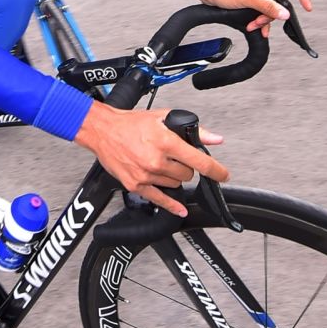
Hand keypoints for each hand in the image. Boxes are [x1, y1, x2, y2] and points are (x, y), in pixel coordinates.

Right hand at [74, 103, 227, 216]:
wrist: (102, 131)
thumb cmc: (130, 123)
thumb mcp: (163, 118)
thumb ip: (193, 130)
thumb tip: (214, 138)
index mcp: (166, 142)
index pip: (199, 161)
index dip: (216, 170)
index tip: (224, 175)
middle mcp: (156, 160)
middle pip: (187, 174)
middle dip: (187, 167)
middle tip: (176, 157)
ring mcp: (146, 175)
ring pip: (175, 184)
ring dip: (174, 177)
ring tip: (161, 163)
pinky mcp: (136, 185)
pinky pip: (159, 199)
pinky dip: (172, 205)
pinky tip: (179, 208)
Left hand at [187, 0, 311, 35]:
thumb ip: (267, 6)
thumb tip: (284, 13)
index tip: (307, 8)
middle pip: (278, 1)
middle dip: (271, 15)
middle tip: (262, 23)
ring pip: (269, 8)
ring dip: (263, 20)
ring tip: (254, 26)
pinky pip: (261, 11)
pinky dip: (258, 20)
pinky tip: (254, 27)